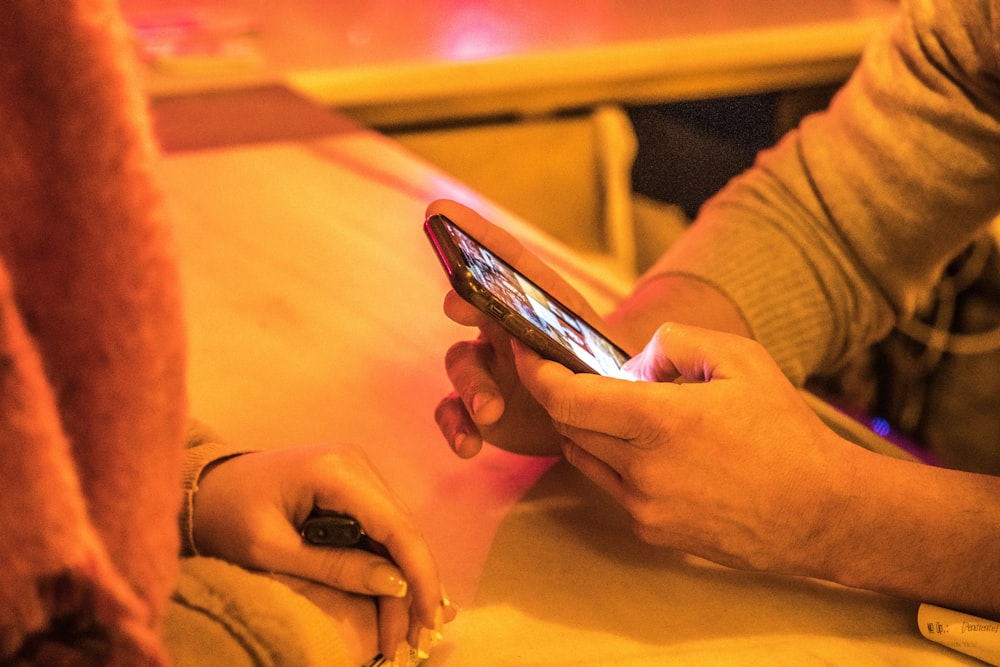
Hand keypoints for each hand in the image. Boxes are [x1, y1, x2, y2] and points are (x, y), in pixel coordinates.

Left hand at [191, 442, 455, 660]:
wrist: (201, 487)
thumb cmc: (225, 516)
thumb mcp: (272, 550)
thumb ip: (334, 568)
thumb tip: (396, 586)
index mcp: (336, 470)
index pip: (396, 526)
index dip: (419, 575)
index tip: (427, 620)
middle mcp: (356, 462)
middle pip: (402, 529)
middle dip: (413, 586)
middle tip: (415, 638)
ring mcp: (355, 470)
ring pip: (395, 531)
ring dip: (401, 579)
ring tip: (401, 629)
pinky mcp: (350, 484)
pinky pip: (379, 527)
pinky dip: (384, 564)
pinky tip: (389, 598)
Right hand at [428, 198, 612, 457]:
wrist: (608, 424)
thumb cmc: (609, 383)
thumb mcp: (617, 365)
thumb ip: (605, 357)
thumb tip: (618, 363)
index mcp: (539, 304)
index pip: (506, 259)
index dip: (474, 233)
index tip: (440, 212)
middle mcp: (506, 328)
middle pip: (472, 306)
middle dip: (464, 303)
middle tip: (460, 306)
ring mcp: (490, 368)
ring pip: (460, 364)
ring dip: (470, 385)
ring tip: (489, 411)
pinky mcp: (480, 409)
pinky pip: (452, 411)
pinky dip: (456, 426)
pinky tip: (468, 445)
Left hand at [511, 322, 852, 575]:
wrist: (819, 511)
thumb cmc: (783, 429)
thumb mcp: (738, 358)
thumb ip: (673, 343)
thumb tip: (629, 364)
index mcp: (660, 422)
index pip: (566, 399)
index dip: (537, 373)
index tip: (525, 353)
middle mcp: (642, 470)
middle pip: (568, 426)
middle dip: (562, 395)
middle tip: (574, 371)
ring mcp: (643, 506)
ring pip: (583, 457)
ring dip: (585, 428)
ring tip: (622, 409)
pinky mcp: (650, 530)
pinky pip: (609, 485)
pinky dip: (611, 459)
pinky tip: (647, 446)